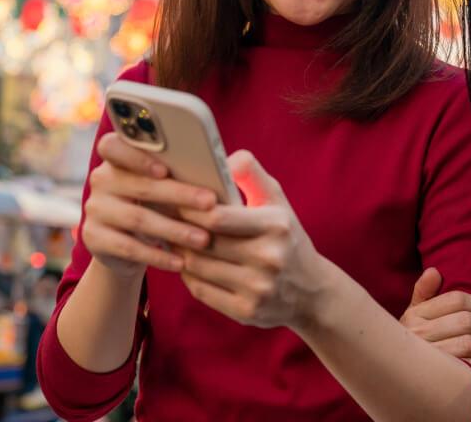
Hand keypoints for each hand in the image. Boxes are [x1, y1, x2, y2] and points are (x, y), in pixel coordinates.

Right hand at [81, 132, 217, 279]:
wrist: (127, 246)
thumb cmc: (159, 205)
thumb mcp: (167, 186)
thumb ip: (181, 172)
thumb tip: (227, 167)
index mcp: (117, 157)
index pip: (113, 145)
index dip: (137, 155)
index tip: (166, 168)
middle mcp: (101, 180)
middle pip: (139, 185)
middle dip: (179, 195)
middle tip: (210, 204)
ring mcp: (94, 210)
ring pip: (137, 218)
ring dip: (174, 230)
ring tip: (203, 239)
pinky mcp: (95, 239)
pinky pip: (129, 248)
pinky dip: (158, 256)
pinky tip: (181, 262)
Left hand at [178, 151, 327, 329]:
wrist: (311, 291)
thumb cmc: (286, 236)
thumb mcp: (276, 200)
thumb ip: (251, 174)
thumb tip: (224, 159)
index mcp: (275, 226)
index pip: (218, 217)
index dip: (189, 208)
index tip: (172, 198)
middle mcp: (268, 258)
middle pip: (204, 242)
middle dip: (178, 229)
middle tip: (159, 216)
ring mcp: (257, 288)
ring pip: (198, 267)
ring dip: (178, 252)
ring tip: (168, 237)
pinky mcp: (246, 311)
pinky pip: (201, 291)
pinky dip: (187, 275)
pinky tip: (183, 262)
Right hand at [400, 268, 470, 374]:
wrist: (397, 375)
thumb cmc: (411, 341)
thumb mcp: (412, 315)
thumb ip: (423, 292)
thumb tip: (434, 271)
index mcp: (416, 314)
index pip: (457, 300)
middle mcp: (420, 333)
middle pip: (467, 322)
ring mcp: (429, 356)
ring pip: (470, 344)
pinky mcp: (438, 378)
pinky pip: (470, 368)